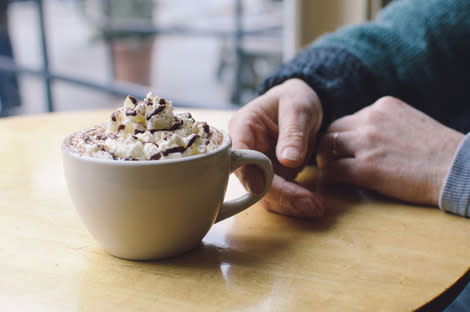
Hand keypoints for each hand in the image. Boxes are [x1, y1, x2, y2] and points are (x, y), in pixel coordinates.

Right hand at [228, 79, 325, 217]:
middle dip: (280, 196)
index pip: (238, 156)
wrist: (300, 104)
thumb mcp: (298, 107)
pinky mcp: (268, 176)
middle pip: (251, 181)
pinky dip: (293, 201)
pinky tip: (313, 202)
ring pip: (263, 194)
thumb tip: (288, 161)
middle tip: (312, 204)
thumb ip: (293, 133)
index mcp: (243, 128)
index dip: (249, 175)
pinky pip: (276, 195)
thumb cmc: (294, 99)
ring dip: (288, 204)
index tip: (265, 189)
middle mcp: (244, 150)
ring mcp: (255, 166)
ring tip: (317, 206)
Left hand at [317, 96, 464, 204]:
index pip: (349, 119)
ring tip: (330, 171)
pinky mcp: (366, 167)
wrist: (457, 169)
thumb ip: (384, 123)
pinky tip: (332, 184)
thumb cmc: (438, 150)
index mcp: (382, 106)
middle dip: (329, 146)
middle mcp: (371, 119)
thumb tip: (363, 135)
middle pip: (333, 130)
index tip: (343, 149)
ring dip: (325, 160)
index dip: (343, 136)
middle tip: (330, 160)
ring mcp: (367, 142)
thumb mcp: (409, 121)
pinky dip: (328, 178)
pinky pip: (333, 171)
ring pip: (327, 147)